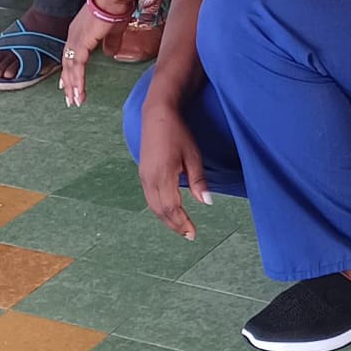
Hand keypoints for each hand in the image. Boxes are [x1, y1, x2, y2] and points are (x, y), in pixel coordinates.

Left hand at [59, 0, 129, 106]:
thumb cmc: (116, 6)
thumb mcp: (113, 29)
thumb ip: (111, 42)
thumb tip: (110, 54)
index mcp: (79, 31)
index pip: (71, 54)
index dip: (69, 70)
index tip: (68, 83)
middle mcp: (73, 35)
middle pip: (67, 64)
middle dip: (68, 83)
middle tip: (70, 99)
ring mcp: (76, 39)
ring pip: (70, 68)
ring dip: (72, 86)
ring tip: (75, 101)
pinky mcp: (81, 43)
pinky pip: (76, 66)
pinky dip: (77, 81)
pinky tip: (78, 91)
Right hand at [136, 104, 211, 240]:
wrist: (158, 116)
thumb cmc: (178, 133)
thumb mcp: (193, 156)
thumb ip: (198, 181)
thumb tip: (207, 203)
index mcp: (163, 176)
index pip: (172, 208)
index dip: (182, 223)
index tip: (193, 234)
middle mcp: (150, 179)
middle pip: (161, 211)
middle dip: (174, 225)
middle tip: (189, 235)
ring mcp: (144, 177)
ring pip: (153, 206)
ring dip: (166, 219)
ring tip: (180, 227)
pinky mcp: (143, 174)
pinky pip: (150, 198)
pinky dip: (160, 209)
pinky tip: (170, 211)